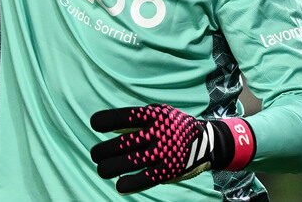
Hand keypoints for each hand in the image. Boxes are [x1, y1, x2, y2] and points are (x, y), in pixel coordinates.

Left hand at [89, 104, 253, 193]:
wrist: (206, 141)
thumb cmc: (172, 127)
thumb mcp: (158, 115)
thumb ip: (133, 121)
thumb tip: (105, 125)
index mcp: (153, 116)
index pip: (124, 117)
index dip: (105, 121)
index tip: (95, 125)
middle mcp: (157, 133)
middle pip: (122, 143)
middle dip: (102, 151)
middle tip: (96, 155)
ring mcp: (163, 152)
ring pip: (129, 162)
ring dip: (109, 168)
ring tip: (102, 169)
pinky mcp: (169, 170)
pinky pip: (145, 178)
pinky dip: (130, 183)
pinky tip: (120, 186)